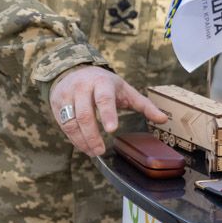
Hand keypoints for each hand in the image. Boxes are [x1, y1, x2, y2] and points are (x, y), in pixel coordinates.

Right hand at [49, 66, 167, 156]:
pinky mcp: (57, 105)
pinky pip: (64, 126)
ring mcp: (67, 96)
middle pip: (85, 114)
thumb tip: (164, 119)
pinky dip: (73, 139)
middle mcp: (82, 88)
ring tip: (93, 152)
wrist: (74, 70)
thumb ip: (144, 105)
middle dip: (92, 134)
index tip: (112, 130)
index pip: (104, 99)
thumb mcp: (126, 90)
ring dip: (82, 140)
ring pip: (71, 122)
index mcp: (101, 82)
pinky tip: (83, 146)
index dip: (108, 114)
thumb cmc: (105, 83)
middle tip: (101, 150)